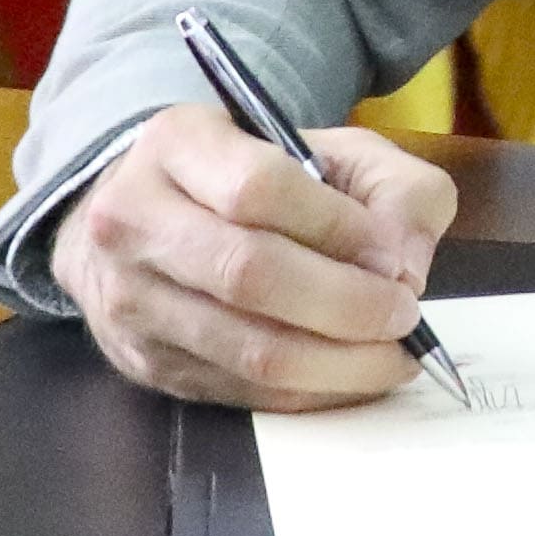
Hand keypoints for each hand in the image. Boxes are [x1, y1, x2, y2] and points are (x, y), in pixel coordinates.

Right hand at [58, 106, 456, 408]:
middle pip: (248, 274)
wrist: (157, 219)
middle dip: (347, 304)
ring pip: (246, 348)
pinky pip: (241, 390)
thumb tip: (405, 268)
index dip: (338, 229)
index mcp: (178, 144)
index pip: (258, 188)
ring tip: (392, 353)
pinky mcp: (144, 363)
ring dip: (339, 362)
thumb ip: (395, 192)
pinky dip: (311, 391)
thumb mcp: (338, 153)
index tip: (393, 257)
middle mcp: (133, 219)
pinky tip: (351, 374)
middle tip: (404, 315)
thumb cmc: (261, 179)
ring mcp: (129, 298)